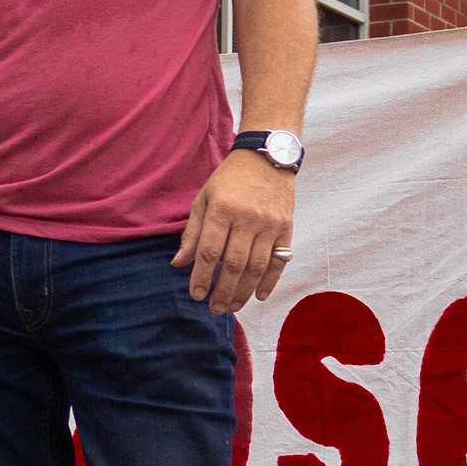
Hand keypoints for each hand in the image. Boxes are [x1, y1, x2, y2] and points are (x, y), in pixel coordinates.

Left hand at [173, 148, 294, 313]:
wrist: (267, 157)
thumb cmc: (229, 179)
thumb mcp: (204, 198)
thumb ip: (193, 233)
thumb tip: (179, 263)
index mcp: (222, 209)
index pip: (210, 252)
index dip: (202, 277)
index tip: (196, 294)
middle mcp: (248, 218)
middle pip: (234, 264)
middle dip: (223, 291)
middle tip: (215, 308)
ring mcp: (270, 224)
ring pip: (257, 267)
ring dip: (244, 291)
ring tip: (232, 305)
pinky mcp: (287, 227)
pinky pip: (280, 260)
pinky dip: (270, 281)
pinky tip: (259, 296)